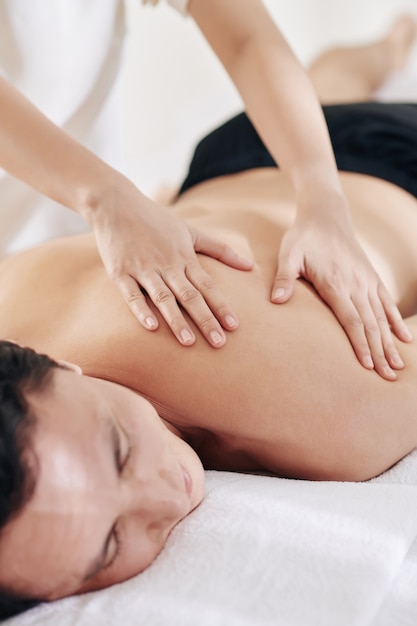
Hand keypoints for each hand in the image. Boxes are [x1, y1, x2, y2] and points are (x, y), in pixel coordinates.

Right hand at [89, 180, 252, 347]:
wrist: (115, 203)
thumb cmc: (156, 219)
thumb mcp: (191, 231)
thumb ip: (220, 249)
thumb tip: (250, 266)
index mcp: (184, 257)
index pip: (207, 286)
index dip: (221, 306)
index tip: (234, 326)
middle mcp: (166, 265)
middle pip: (190, 296)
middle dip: (205, 320)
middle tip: (219, 343)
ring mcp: (143, 269)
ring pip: (163, 298)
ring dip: (176, 320)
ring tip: (189, 342)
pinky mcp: (120, 273)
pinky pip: (132, 294)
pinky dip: (141, 310)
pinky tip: (151, 327)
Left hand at [270, 201, 411, 379]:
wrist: (326, 214)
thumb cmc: (303, 236)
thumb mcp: (289, 253)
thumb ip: (284, 278)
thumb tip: (276, 301)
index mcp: (336, 283)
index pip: (351, 320)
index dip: (360, 343)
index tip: (367, 366)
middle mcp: (356, 284)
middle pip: (371, 324)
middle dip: (380, 352)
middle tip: (387, 377)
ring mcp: (367, 281)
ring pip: (381, 317)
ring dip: (390, 343)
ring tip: (397, 366)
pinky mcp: (371, 277)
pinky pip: (387, 302)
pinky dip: (396, 321)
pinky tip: (404, 338)